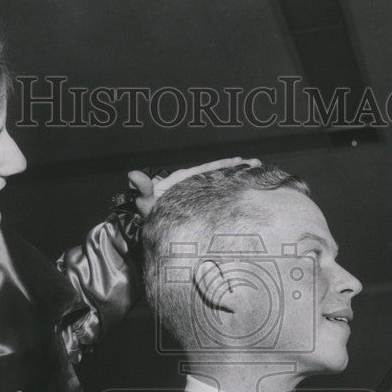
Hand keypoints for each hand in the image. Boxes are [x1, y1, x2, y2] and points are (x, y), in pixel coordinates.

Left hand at [129, 157, 260, 217]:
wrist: (150, 231)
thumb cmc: (149, 216)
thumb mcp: (147, 203)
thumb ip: (143, 190)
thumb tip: (132, 175)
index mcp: (184, 181)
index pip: (206, 169)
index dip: (223, 164)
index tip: (240, 160)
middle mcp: (193, 186)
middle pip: (219, 175)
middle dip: (239, 169)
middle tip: (258, 164)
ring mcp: (199, 197)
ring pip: (222, 186)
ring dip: (239, 181)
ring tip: (259, 177)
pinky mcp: (203, 210)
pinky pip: (220, 200)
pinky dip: (234, 198)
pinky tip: (248, 198)